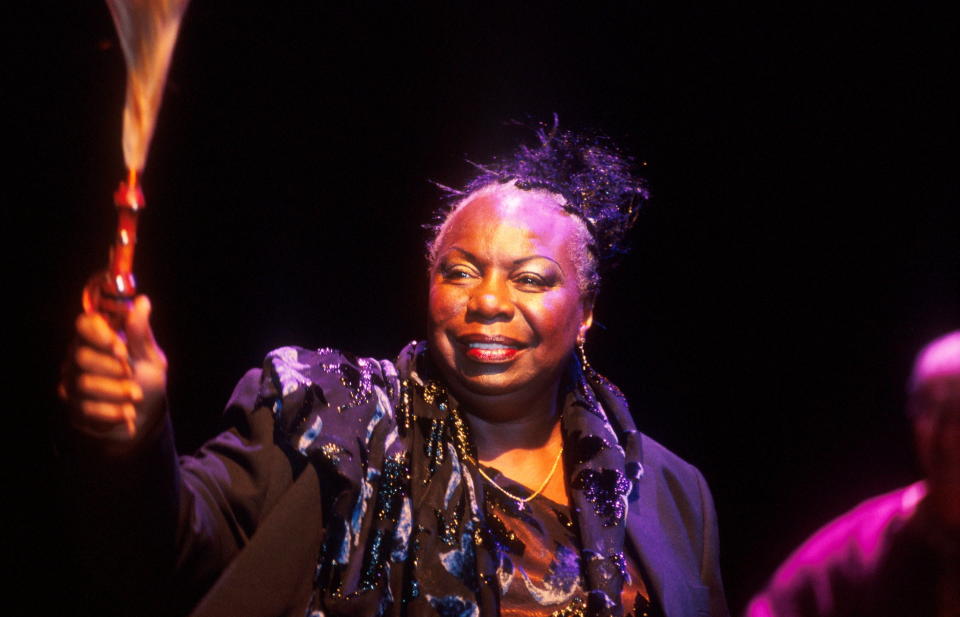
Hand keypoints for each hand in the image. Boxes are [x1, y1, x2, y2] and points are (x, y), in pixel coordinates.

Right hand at [59, 295, 167, 436]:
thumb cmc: (146, 379)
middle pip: (81, 356)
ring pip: (82, 384)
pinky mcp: (73, 408)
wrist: (145, 415)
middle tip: (132, 375)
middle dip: (111, 368)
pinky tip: (127, 414)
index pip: (84, 324)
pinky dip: (111, 412)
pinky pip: (85, 409)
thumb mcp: (151, 356)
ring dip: (115, 392)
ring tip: (136, 397)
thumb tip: (142, 302)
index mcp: (98, 339)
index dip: (99, 335)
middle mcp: (78, 357)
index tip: (122, 349)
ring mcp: (72, 383)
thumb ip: (141, 334)